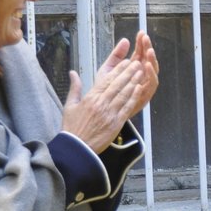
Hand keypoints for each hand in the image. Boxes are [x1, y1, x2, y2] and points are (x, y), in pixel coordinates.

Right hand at [61, 32, 157, 151]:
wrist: (77, 148)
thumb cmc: (72, 127)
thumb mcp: (70, 105)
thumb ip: (75, 88)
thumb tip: (73, 72)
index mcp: (90, 98)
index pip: (107, 80)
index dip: (118, 70)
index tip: (126, 62)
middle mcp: (101, 104)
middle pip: (118, 85)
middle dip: (128, 72)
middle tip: (137, 63)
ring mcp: (110, 113)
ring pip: (124, 94)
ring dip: (134, 82)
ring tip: (141, 72)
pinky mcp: (116, 123)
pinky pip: (127, 108)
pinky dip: (134, 97)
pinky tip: (140, 89)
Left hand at [97, 30, 158, 115]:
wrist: (104, 112)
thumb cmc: (106, 92)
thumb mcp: (109, 70)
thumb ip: (116, 55)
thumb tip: (125, 40)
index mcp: (133, 69)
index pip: (140, 52)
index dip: (141, 43)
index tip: (141, 33)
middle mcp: (141, 76)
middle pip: (148, 60)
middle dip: (147, 48)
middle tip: (146, 39)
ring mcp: (144, 86)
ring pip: (153, 71)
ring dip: (152, 60)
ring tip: (149, 51)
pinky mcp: (145, 95)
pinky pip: (151, 85)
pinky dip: (151, 75)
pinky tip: (147, 66)